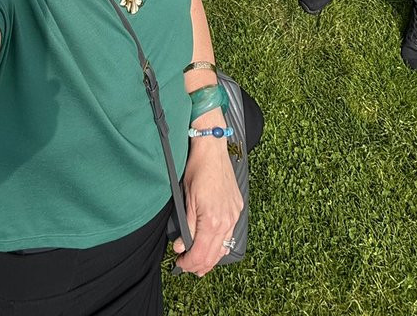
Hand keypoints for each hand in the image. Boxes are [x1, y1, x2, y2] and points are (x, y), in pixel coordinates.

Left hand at [174, 137, 243, 276]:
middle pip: (214, 255)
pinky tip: (214, 247)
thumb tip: (182, 246)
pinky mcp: (237, 208)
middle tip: (187, 267)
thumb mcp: (186, 199)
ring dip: (211, 258)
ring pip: (224, 247)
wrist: (212, 149)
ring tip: (200, 264)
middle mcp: (227, 220)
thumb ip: (187, 226)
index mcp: (212, 220)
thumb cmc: (197, 170)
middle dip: (199, 265)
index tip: (180, 264)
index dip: (189, 263)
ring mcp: (234, 214)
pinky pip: (230, 234)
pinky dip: (221, 245)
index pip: (201, 253)